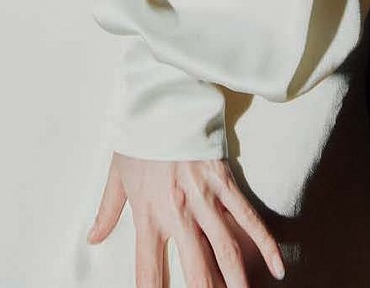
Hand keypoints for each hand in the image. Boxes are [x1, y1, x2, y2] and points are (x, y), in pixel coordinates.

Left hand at [88, 153, 284, 286]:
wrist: (161, 99)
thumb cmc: (137, 137)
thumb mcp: (116, 175)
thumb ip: (106, 211)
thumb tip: (92, 239)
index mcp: (148, 213)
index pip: (149, 268)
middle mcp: (177, 212)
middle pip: (196, 268)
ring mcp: (204, 198)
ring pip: (226, 250)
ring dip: (237, 280)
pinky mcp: (224, 181)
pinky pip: (248, 218)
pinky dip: (264, 244)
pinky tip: (277, 268)